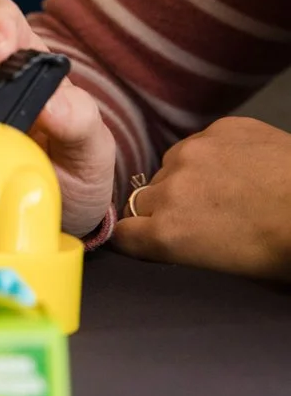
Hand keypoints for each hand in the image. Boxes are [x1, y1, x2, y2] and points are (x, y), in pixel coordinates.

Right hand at [114, 118, 290, 278]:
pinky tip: (246, 167)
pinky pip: (204, 142)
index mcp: (168, 235)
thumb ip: (184, 249)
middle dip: (166, 208)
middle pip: (146, 200)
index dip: (134, 237)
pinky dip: (217, 155)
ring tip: (229, 189)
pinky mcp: (221, 128)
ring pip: (172, 167)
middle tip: (204, 218)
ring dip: (189, 178)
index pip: (121, 235)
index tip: (147, 239)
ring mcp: (193, 153)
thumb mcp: (227, 268)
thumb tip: (172, 237)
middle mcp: (170, 190)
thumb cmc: (286, 248)